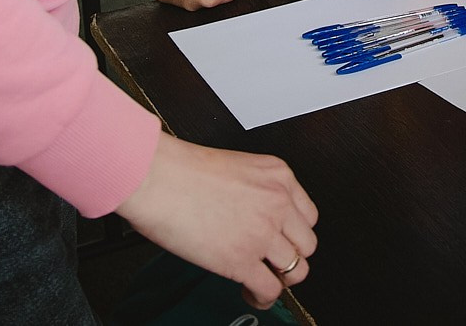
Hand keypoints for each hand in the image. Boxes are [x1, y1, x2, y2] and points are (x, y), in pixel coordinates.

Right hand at [115, 133, 318, 310]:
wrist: (157, 178)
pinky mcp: (242, 259)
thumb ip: (254, 191)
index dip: (294, 233)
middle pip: (307, 243)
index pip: (308, 215)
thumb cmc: (181, 170)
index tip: (283, 240)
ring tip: (262, 279)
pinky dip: (263, 297)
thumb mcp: (236, 167)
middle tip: (272, 262)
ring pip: (296, 269)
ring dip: (280, 279)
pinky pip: (269, 289)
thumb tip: (250, 215)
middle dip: (290, 256)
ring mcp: (262, 232)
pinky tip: (251, 294)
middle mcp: (277, 203)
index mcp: (278, 177)